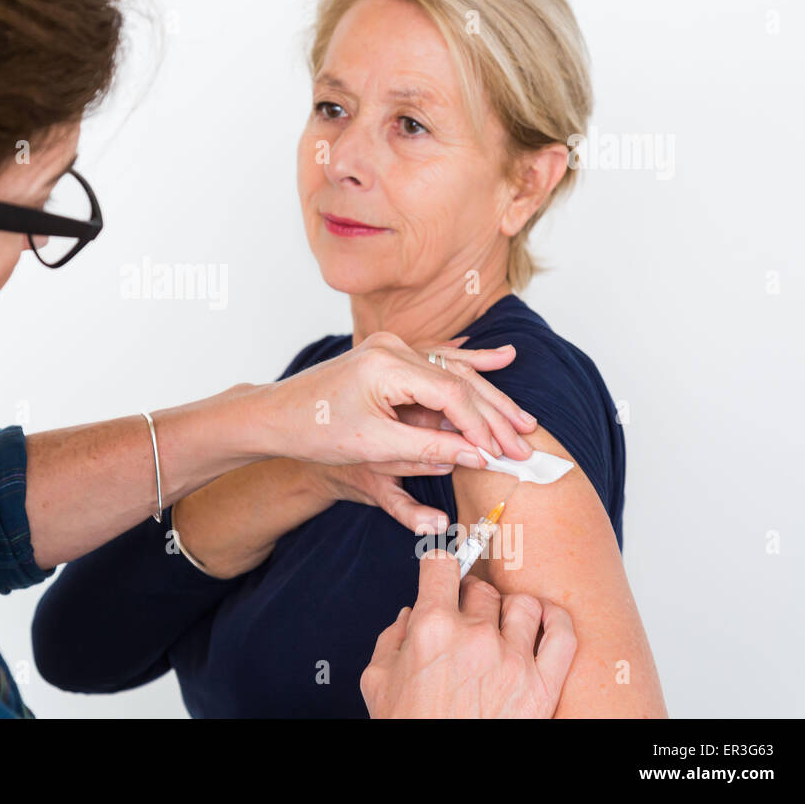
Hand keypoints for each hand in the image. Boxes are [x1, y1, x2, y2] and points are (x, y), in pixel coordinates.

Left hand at [260, 330, 537, 471]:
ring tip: (524, 419)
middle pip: (460, 379)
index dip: (483, 427)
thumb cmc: (316, 431)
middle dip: (495, 414)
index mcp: (387, 365)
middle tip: (527, 442)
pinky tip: (502, 358)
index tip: (505, 454)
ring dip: (487, 398)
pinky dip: (469, 367)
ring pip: (454, 372)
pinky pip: (438, 362)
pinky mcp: (389, 356)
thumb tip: (478, 456)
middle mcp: (392, 347)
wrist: (278, 416)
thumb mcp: (375, 446)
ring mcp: (391, 348)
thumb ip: (430, 447)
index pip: (452, 394)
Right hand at [360, 550, 577, 717]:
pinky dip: (556, 620)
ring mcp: (514, 660)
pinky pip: (563, 635)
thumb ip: (390, 640)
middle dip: (469, 597)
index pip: (442, 566)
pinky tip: (544, 621)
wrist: (441, 776)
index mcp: (432, 628)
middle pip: (481, 589)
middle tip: (465, 614)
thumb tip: (407, 618)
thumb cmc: (409, 727)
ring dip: (509, 609)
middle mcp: (476, 637)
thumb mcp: (378, 682)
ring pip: (522, 605)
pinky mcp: (543, 686)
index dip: (439, 564)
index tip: (441, 570)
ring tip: (501, 624)